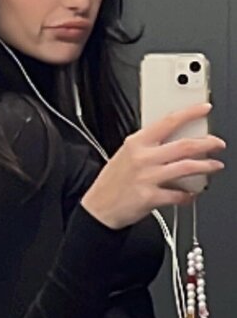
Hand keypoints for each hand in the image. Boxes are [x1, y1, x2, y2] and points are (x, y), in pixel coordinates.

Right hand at [81, 102, 225, 229]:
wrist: (98, 208)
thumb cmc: (112, 182)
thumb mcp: (126, 155)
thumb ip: (149, 146)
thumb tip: (176, 140)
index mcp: (136, 143)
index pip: (168, 121)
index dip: (190, 113)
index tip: (205, 109)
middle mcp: (143, 158)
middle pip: (184, 146)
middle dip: (207, 144)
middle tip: (218, 144)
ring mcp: (147, 178)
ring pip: (186, 168)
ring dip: (206, 166)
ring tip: (215, 166)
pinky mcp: (150, 197)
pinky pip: (178, 195)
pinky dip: (189, 195)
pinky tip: (192, 194)